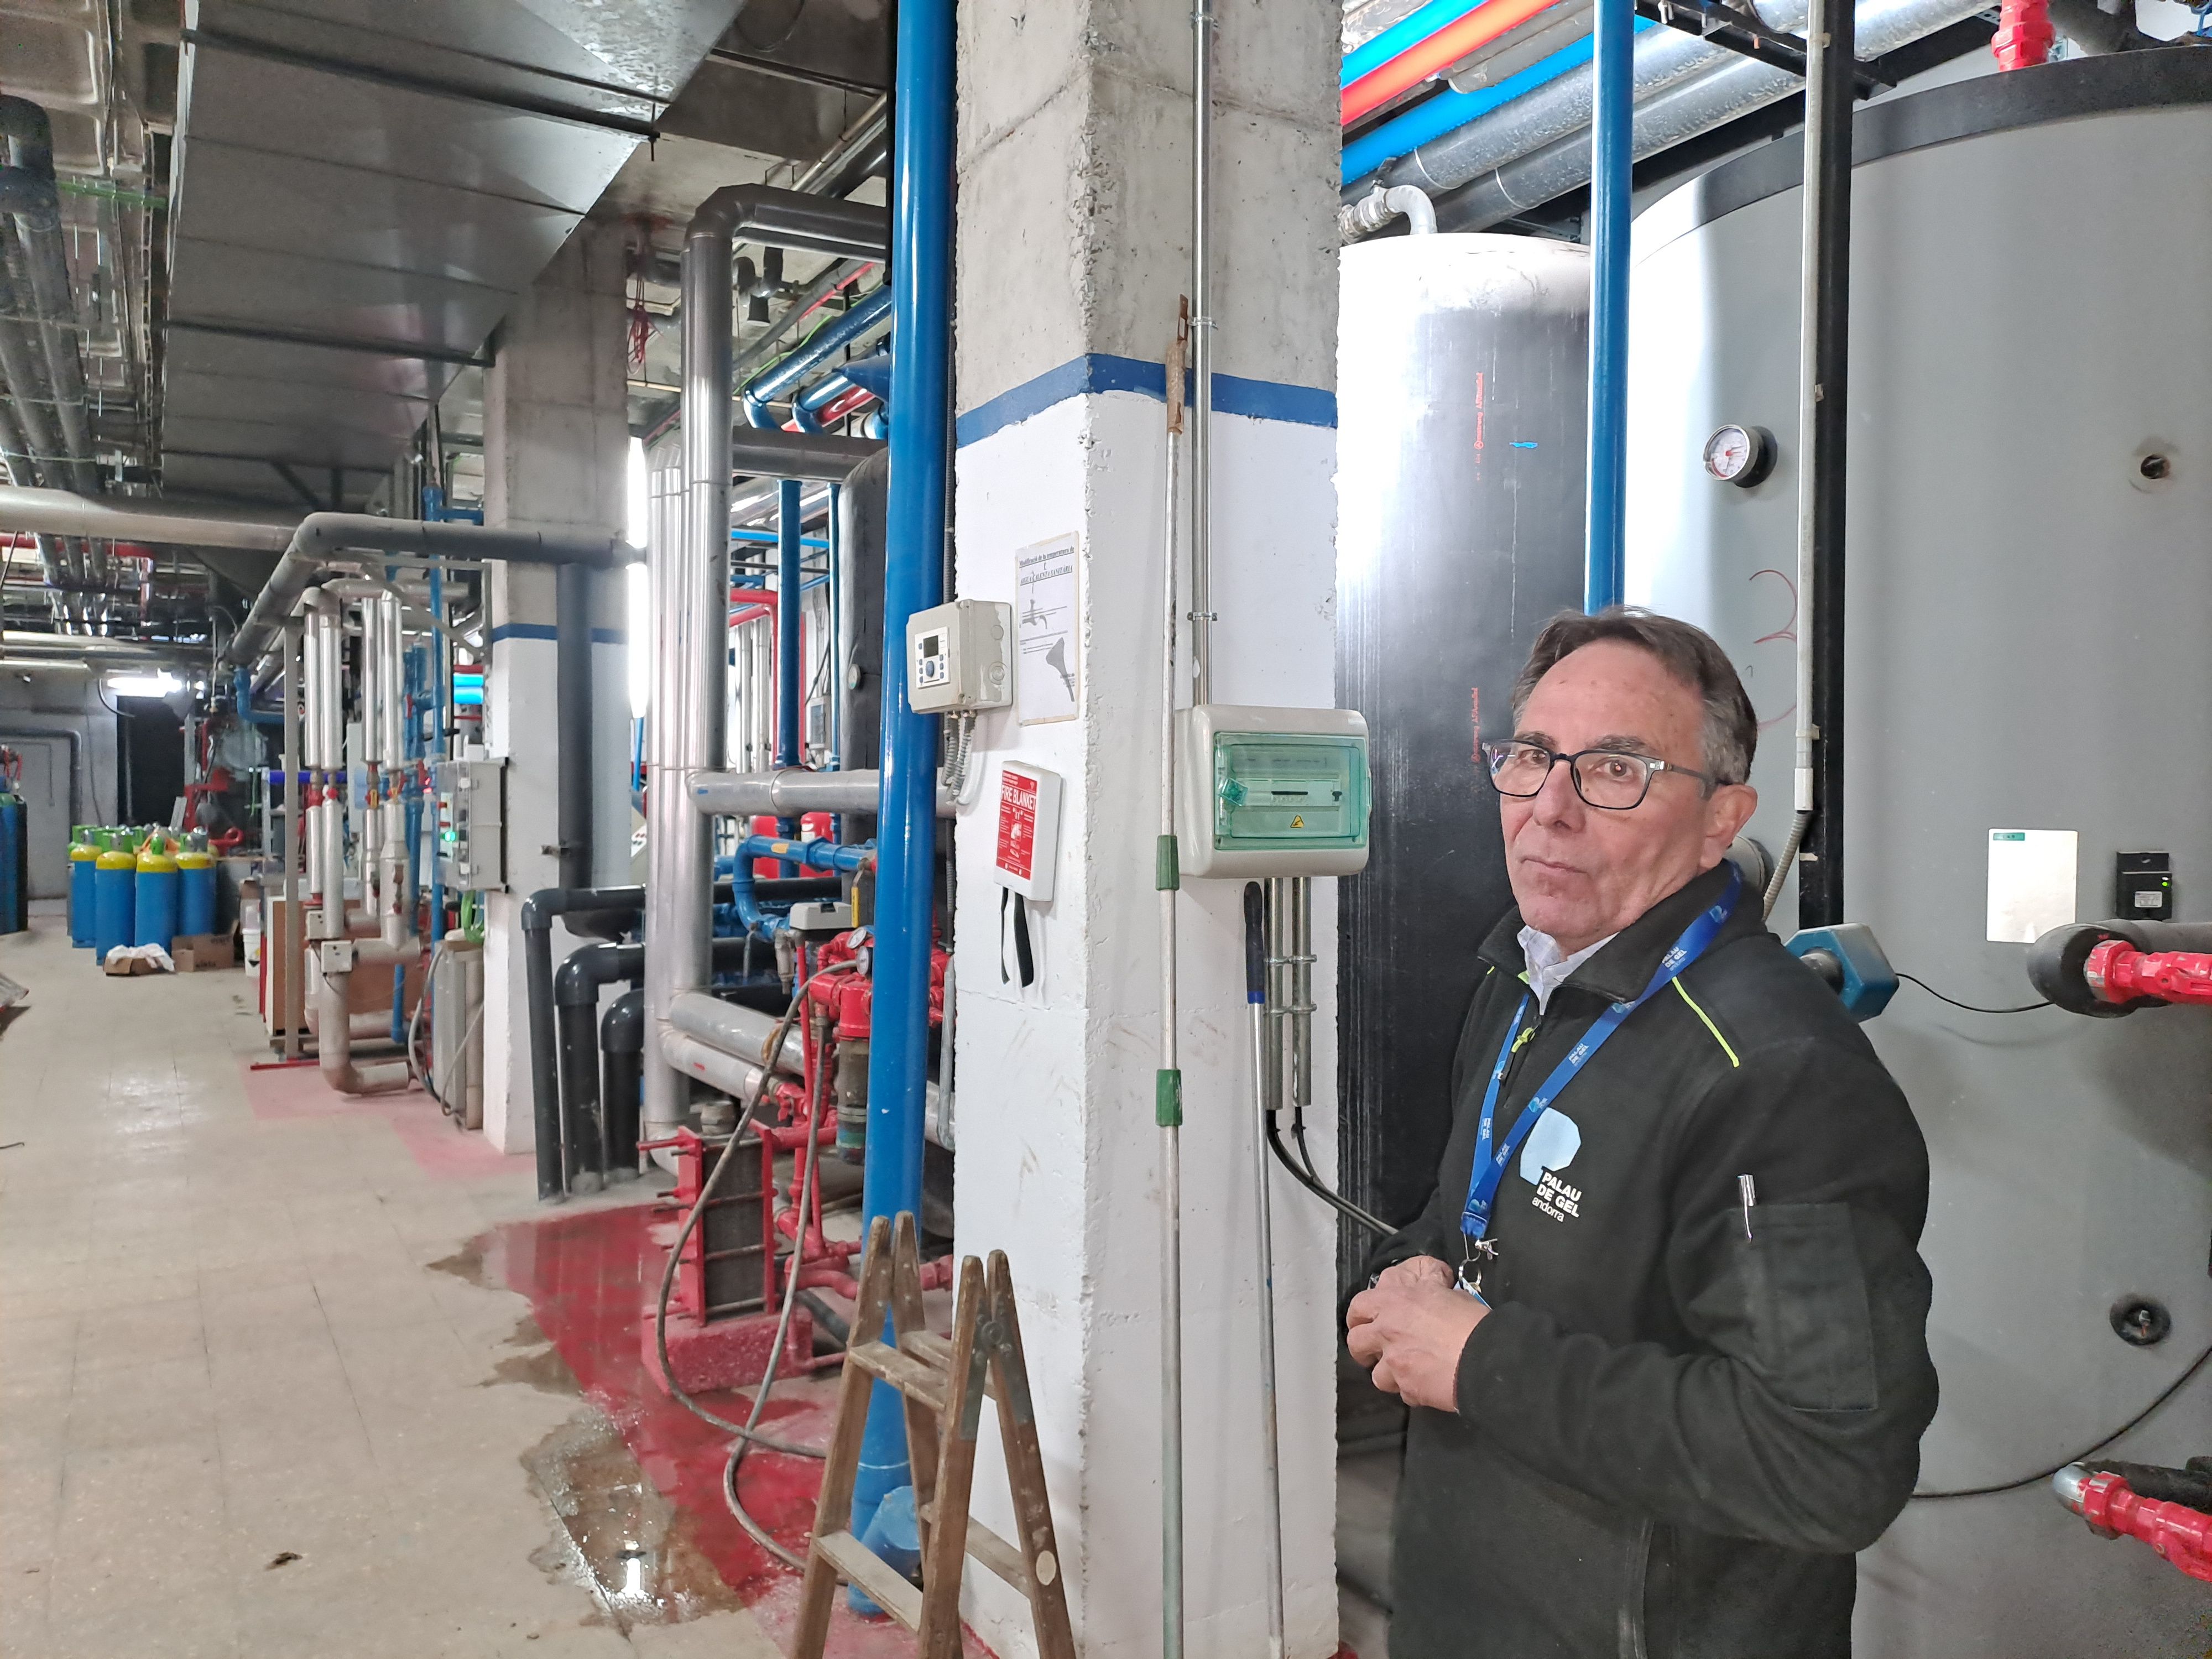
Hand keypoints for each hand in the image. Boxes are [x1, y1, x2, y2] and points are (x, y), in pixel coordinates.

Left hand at [1345, 1257, 1486, 1412]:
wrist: (1487, 1357)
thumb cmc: (1472, 1321)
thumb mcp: (1450, 1292)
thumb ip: (1430, 1291)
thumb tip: (1433, 1289)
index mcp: (1396, 1301)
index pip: (1360, 1304)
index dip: (1361, 1314)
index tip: (1366, 1320)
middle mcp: (1388, 1330)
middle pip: (1355, 1341)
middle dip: (1363, 1347)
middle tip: (1377, 1350)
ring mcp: (1395, 1361)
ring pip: (1375, 1374)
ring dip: (1389, 1374)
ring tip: (1406, 1371)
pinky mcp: (1407, 1388)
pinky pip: (1402, 1393)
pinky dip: (1412, 1390)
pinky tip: (1427, 1385)